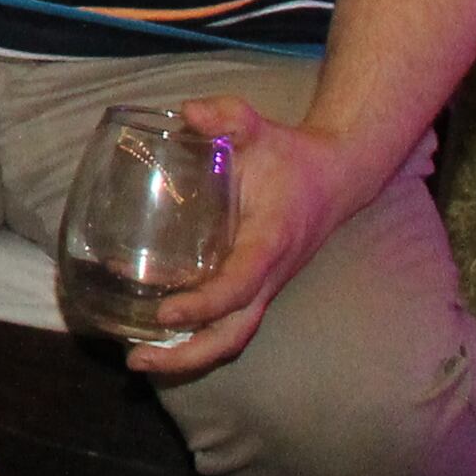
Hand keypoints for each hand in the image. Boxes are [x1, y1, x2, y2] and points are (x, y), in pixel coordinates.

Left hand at [128, 95, 395, 376]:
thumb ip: (226, 115)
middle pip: (235, 332)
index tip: (166, 313)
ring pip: (234, 335)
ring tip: (140, 361)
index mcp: (269, 240)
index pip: (239, 284)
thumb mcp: (257, 126)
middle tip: (139, 361)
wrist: (336, 176)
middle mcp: (270, 273)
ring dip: (190, 355)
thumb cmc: (289, 154)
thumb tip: (190, 113)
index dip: (205, 303)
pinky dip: (197, 336)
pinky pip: (231, 322)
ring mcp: (266, 286)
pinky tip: (156, 335)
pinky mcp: (259, 286)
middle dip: (190, 354)